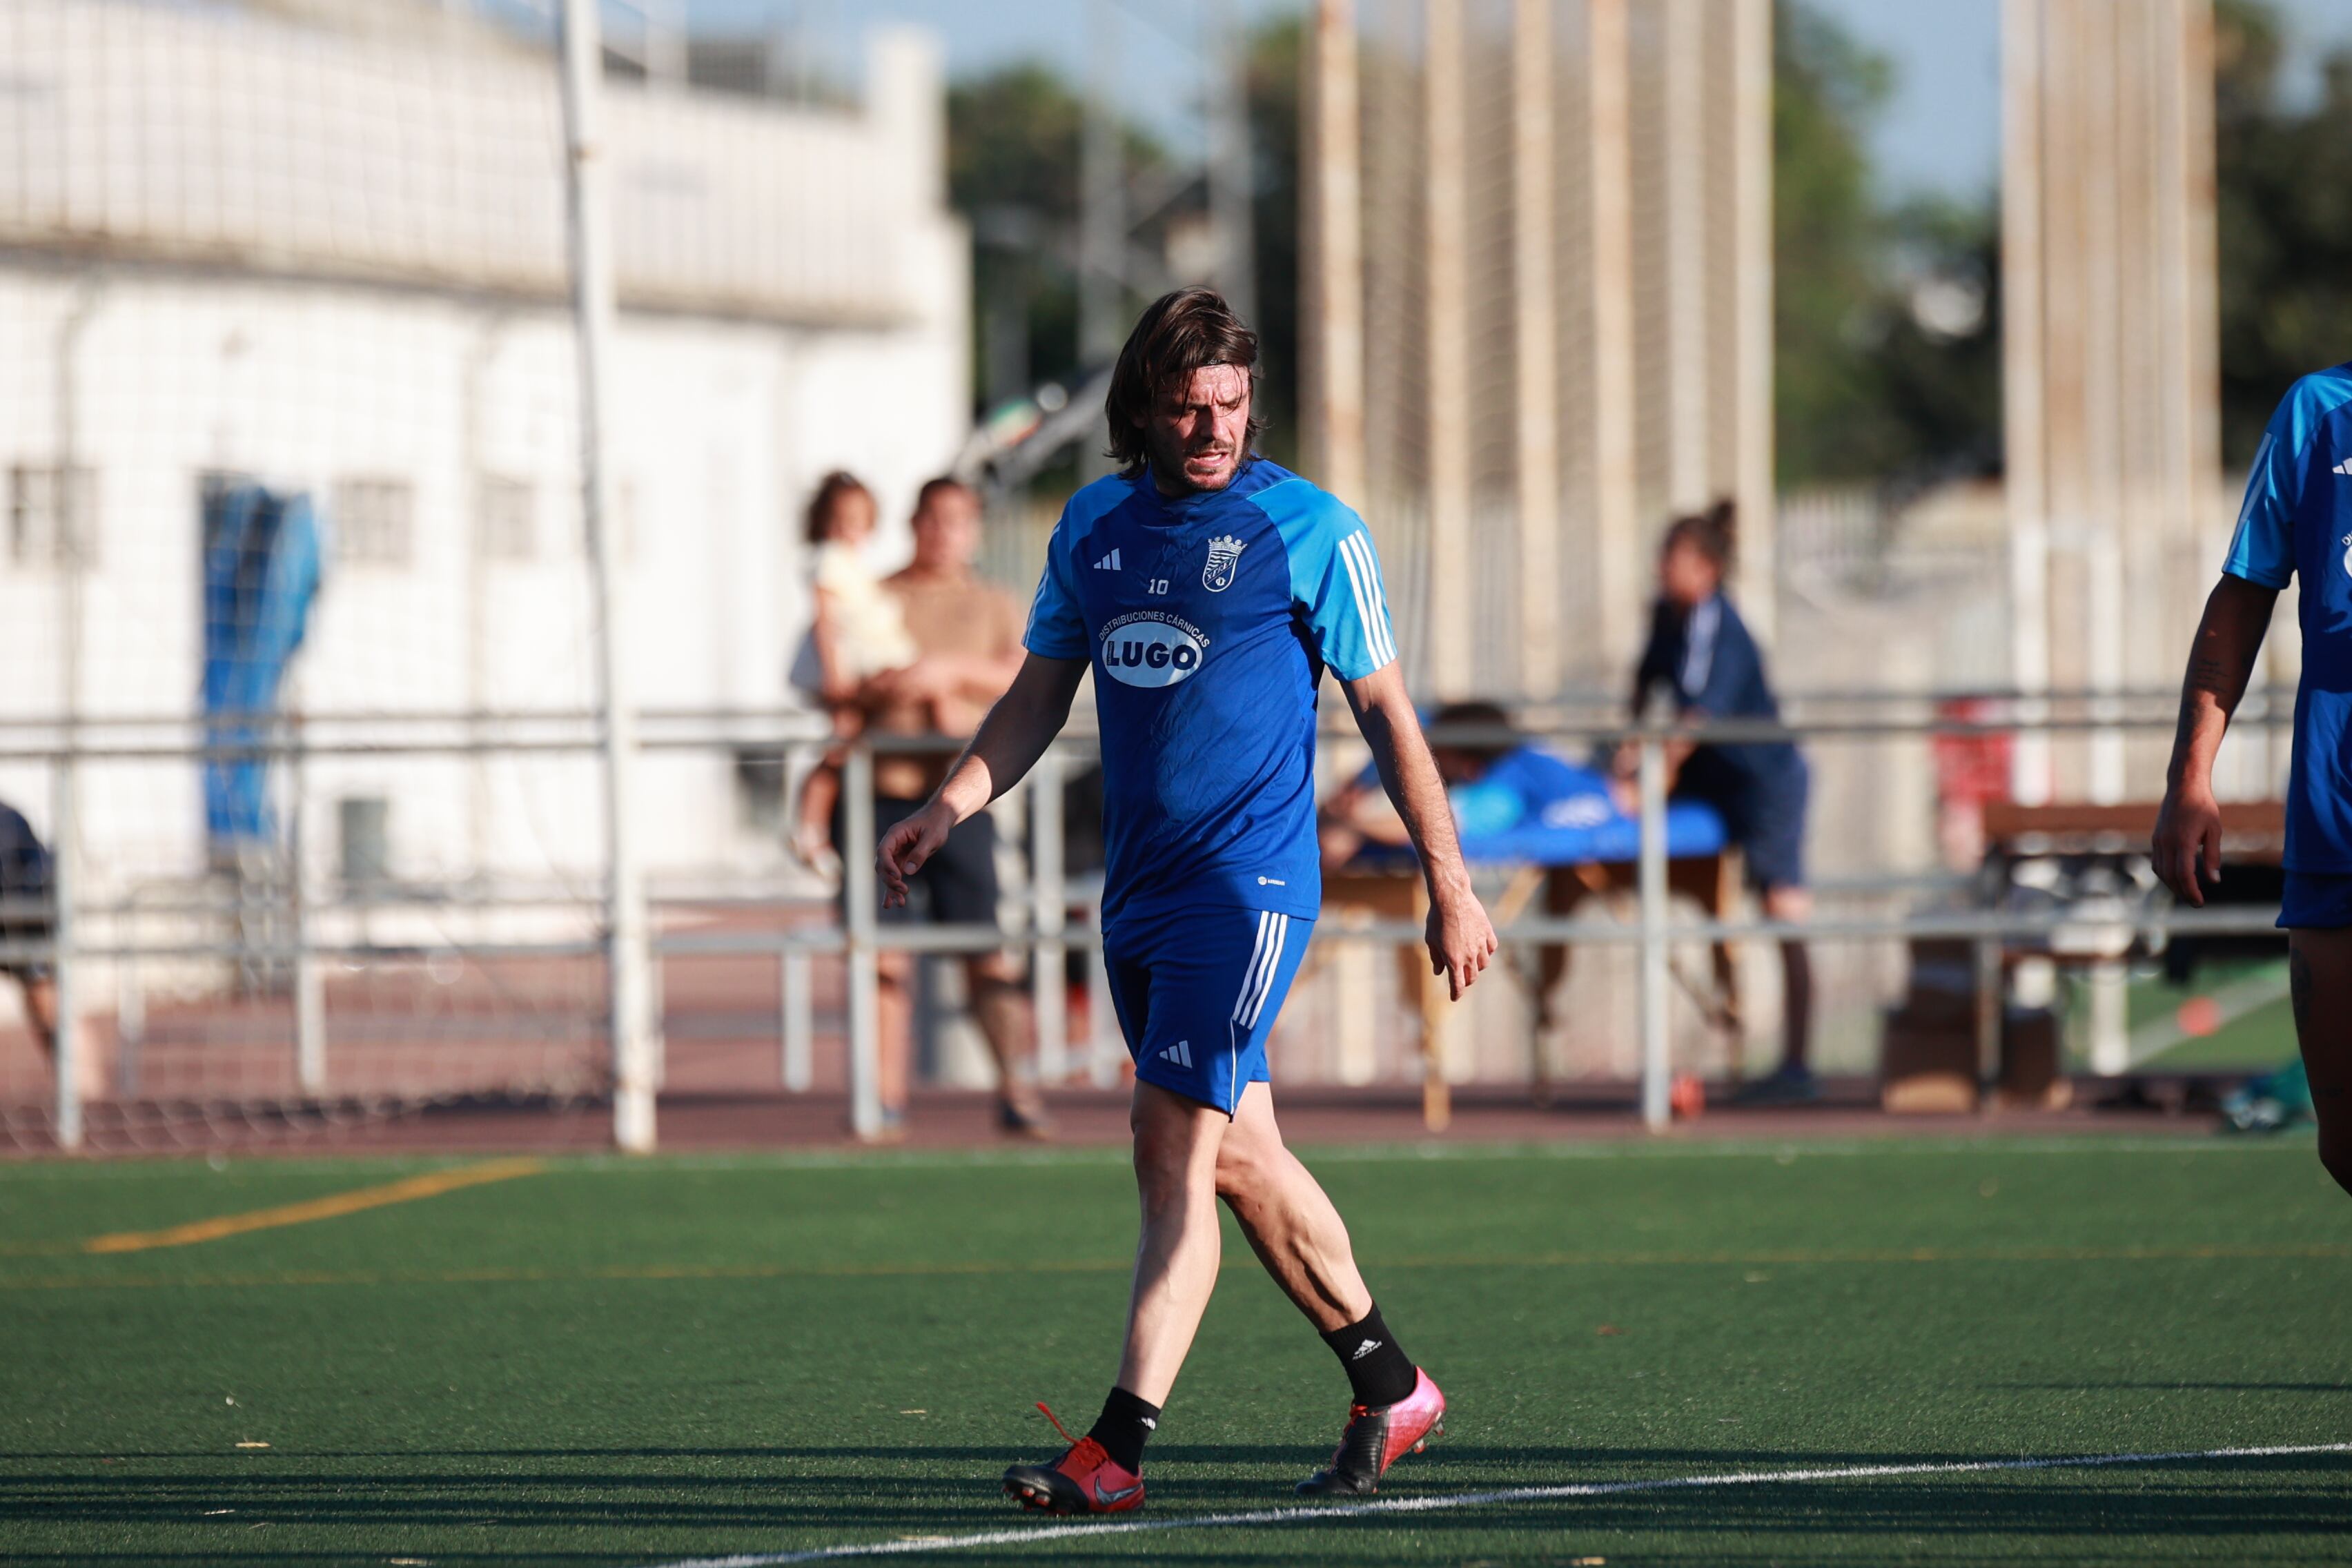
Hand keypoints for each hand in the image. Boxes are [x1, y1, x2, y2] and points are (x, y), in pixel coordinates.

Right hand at [877, 799, 957, 907]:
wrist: (940, 819)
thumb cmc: (935, 824)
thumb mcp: (932, 837)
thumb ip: (920, 853)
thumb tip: (908, 871)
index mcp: (895, 834)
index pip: (883, 851)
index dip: (887, 865)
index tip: (898, 877)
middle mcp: (892, 844)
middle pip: (882, 865)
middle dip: (890, 879)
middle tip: (904, 890)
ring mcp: (896, 853)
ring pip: (887, 873)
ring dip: (891, 888)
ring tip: (900, 903)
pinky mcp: (902, 861)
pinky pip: (895, 876)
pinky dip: (893, 888)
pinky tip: (891, 903)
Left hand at [1426, 881, 1498, 1000]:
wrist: (1452, 897)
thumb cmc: (1436, 918)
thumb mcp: (1431, 940)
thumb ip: (1436, 958)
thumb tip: (1438, 972)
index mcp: (1454, 960)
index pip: (1458, 985)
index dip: (1456, 993)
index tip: (1454, 998)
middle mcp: (1470, 955)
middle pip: (1472, 976)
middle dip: (1466, 981)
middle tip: (1461, 979)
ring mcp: (1481, 944)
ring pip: (1484, 964)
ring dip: (1477, 967)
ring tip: (1471, 964)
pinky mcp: (1488, 932)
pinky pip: (1491, 948)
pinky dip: (1487, 952)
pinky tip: (1481, 949)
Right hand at [2151, 781, 2223, 907]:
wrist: (2183, 787)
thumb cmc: (2203, 807)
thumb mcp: (2214, 831)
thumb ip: (2213, 856)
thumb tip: (2214, 881)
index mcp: (2183, 840)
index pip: (2183, 874)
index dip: (2191, 891)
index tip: (2199, 902)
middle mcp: (2166, 842)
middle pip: (2170, 876)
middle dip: (2182, 892)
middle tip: (2196, 902)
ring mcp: (2158, 840)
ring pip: (2161, 871)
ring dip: (2172, 885)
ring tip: (2187, 892)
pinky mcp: (2156, 839)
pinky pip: (2157, 863)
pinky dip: (2166, 875)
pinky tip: (2176, 878)